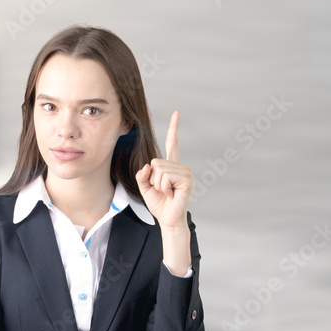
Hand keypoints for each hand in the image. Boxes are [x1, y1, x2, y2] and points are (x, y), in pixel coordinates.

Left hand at [136, 110, 193, 228]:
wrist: (168, 219)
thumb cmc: (159, 203)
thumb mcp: (145, 187)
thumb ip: (142, 175)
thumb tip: (146, 166)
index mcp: (171, 166)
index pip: (173, 143)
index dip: (174, 128)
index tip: (177, 112)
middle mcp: (180, 166)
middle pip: (155, 162)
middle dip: (152, 179)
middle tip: (162, 190)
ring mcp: (186, 172)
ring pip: (159, 169)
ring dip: (158, 184)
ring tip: (167, 192)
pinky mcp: (187, 180)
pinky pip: (165, 177)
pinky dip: (163, 187)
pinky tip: (172, 194)